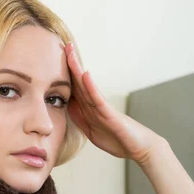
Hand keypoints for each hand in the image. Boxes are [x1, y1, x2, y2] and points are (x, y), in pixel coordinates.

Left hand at [64, 42, 163, 165]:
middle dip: (71, 64)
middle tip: (62, 45)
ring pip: (87, 86)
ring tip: (70, 52)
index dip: (65, 75)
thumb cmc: (118, 139)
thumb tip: (68, 106)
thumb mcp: (92, 131)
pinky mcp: (111, 116)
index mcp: (91, 109)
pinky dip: (91, 87)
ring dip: (78, 69)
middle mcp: (96, 105)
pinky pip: (98, 100)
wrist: (140, 148)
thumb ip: (81, 118)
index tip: (53, 60)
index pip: (76, 88)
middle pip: (80, 82)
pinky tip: (85, 75)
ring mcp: (104, 109)